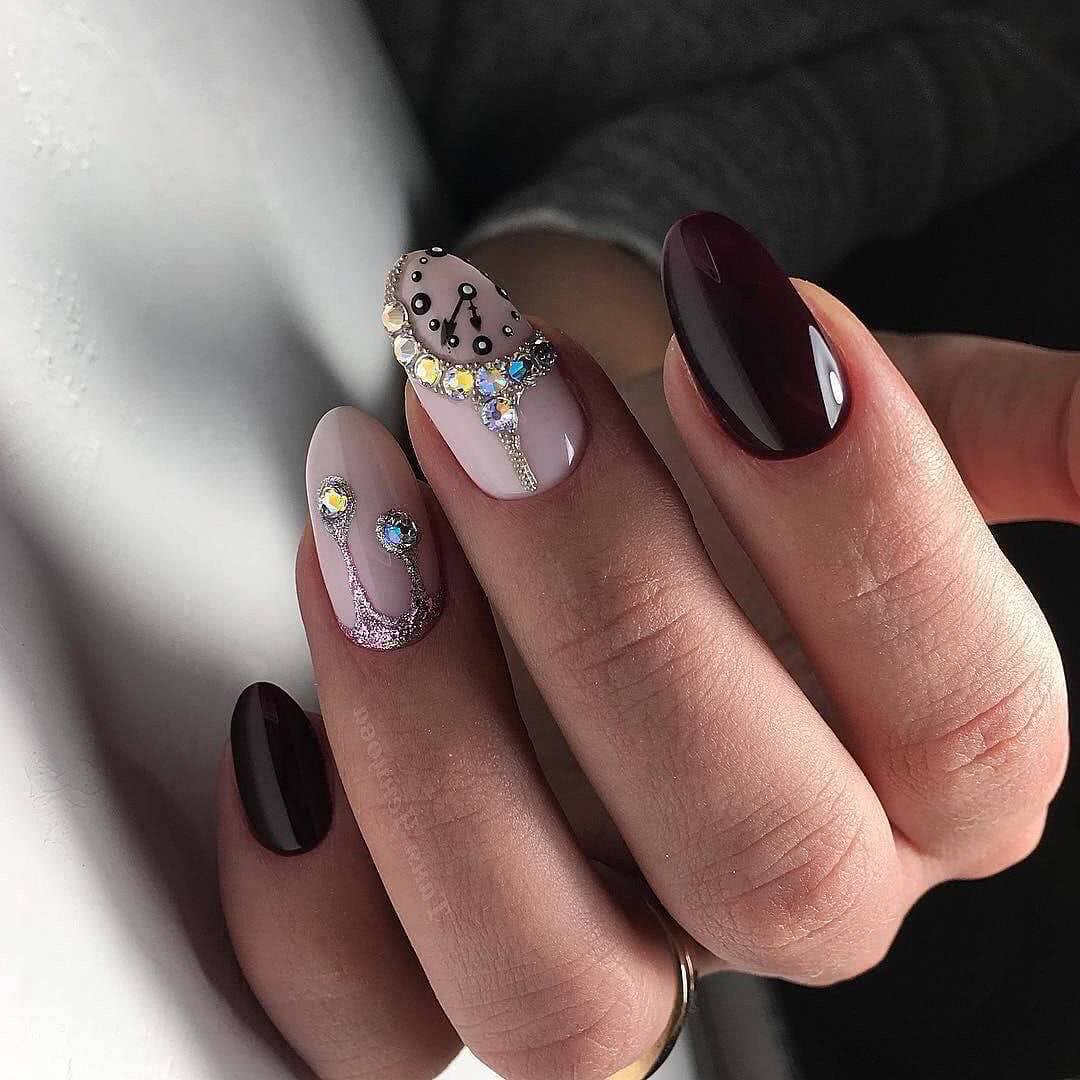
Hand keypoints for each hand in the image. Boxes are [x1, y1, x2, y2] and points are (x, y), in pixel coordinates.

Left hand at [217, 226, 1071, 1079]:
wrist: (562, 445)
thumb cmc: (695, 429)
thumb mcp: (858, 402)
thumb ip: (989, 429)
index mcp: (930, 774)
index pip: (967, 720)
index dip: (859, 516)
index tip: (728, 307)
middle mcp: (787, 890)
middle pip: (758, 856)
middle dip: (612, 601)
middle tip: (495, 396)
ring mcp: (610, 946)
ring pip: (554, 990)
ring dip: (435, 740)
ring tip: (363, 523)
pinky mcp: (436, 959)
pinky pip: (367, 1018)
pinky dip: (306, 885)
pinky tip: (282, 713)